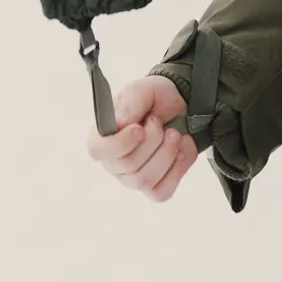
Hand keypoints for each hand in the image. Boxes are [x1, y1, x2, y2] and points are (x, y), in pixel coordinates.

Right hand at [86, 76, 198, 201]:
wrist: (182, 105)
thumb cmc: (155, 99)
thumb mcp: (143, 89)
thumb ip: (131, 102)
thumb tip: (120, 122)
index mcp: (103, 137)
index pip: (98, 150)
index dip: (119, 143)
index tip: (139, 128)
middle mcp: (114, 162)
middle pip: (128, 166)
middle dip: (153, 140)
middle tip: (160, 122)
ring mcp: (132, 178)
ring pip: (144, 181)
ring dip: (166, 153)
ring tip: (174, 134)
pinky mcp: (155, 187)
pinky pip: (162, 192)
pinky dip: (176, 170)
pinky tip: (180, 151)